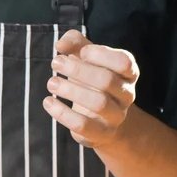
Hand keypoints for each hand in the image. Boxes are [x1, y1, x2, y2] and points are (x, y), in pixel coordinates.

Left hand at [44, 31, 137, 147]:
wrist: (106, 121)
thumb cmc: (94, 81)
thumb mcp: (88, 59)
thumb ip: (76, 43)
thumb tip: (61, 44)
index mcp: (128, 74)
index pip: (123, 61)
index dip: (101, 54)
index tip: (81, 51)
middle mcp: (127, 95)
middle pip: (107, 80)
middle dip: (79, 70)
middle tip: (56, 62)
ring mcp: (116, 116)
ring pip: (99, 103)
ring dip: (71, 91)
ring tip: (51, 82)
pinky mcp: (101, 134)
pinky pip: (83, 125)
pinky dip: (62, 113)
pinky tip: (48, 102)